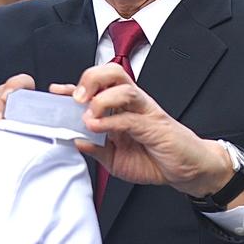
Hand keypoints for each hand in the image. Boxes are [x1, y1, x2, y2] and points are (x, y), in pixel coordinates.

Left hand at [69, 63, 240, 201]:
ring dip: (101, 97)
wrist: (188, 170)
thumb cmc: (155, 159)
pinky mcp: (155, 125)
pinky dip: (111, 120)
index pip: (98, 87)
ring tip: (86, 112)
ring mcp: (145, 111)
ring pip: (123, 87)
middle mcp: (133, 103)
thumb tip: (74, 140)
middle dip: (90, 79)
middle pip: (112, 73)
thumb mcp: (116, 160)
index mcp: (121, 108)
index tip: (55, 91)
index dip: (75, 86)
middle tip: (75, 97)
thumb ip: (96, 149)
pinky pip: (131, 116)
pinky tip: (97, 127)